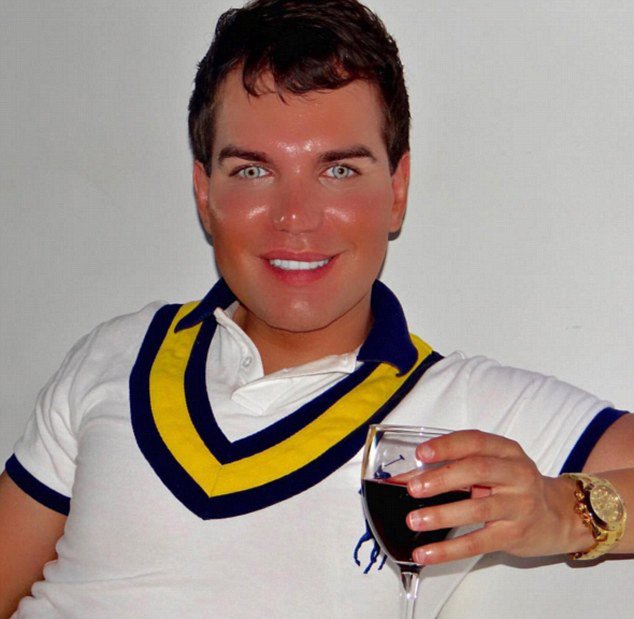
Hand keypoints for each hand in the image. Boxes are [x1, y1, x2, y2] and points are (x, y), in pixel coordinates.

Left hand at [404, 430, 590, 565]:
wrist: (558, 516)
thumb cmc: (513, 486)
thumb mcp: (490, 468)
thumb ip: (451, 467)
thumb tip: (404, 478)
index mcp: (506, 450)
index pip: (474, 441)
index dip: (446, 446)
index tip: (421, 454)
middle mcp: (516, 474)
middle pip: (477, 470)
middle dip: (442, 478)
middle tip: (414, 488)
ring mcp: (518, 505)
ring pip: (477, 509)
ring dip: (442, 514)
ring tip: (414, 520)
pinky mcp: (514, 535)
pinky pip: (478, 543)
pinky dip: (449, 549)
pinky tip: (426, 553)